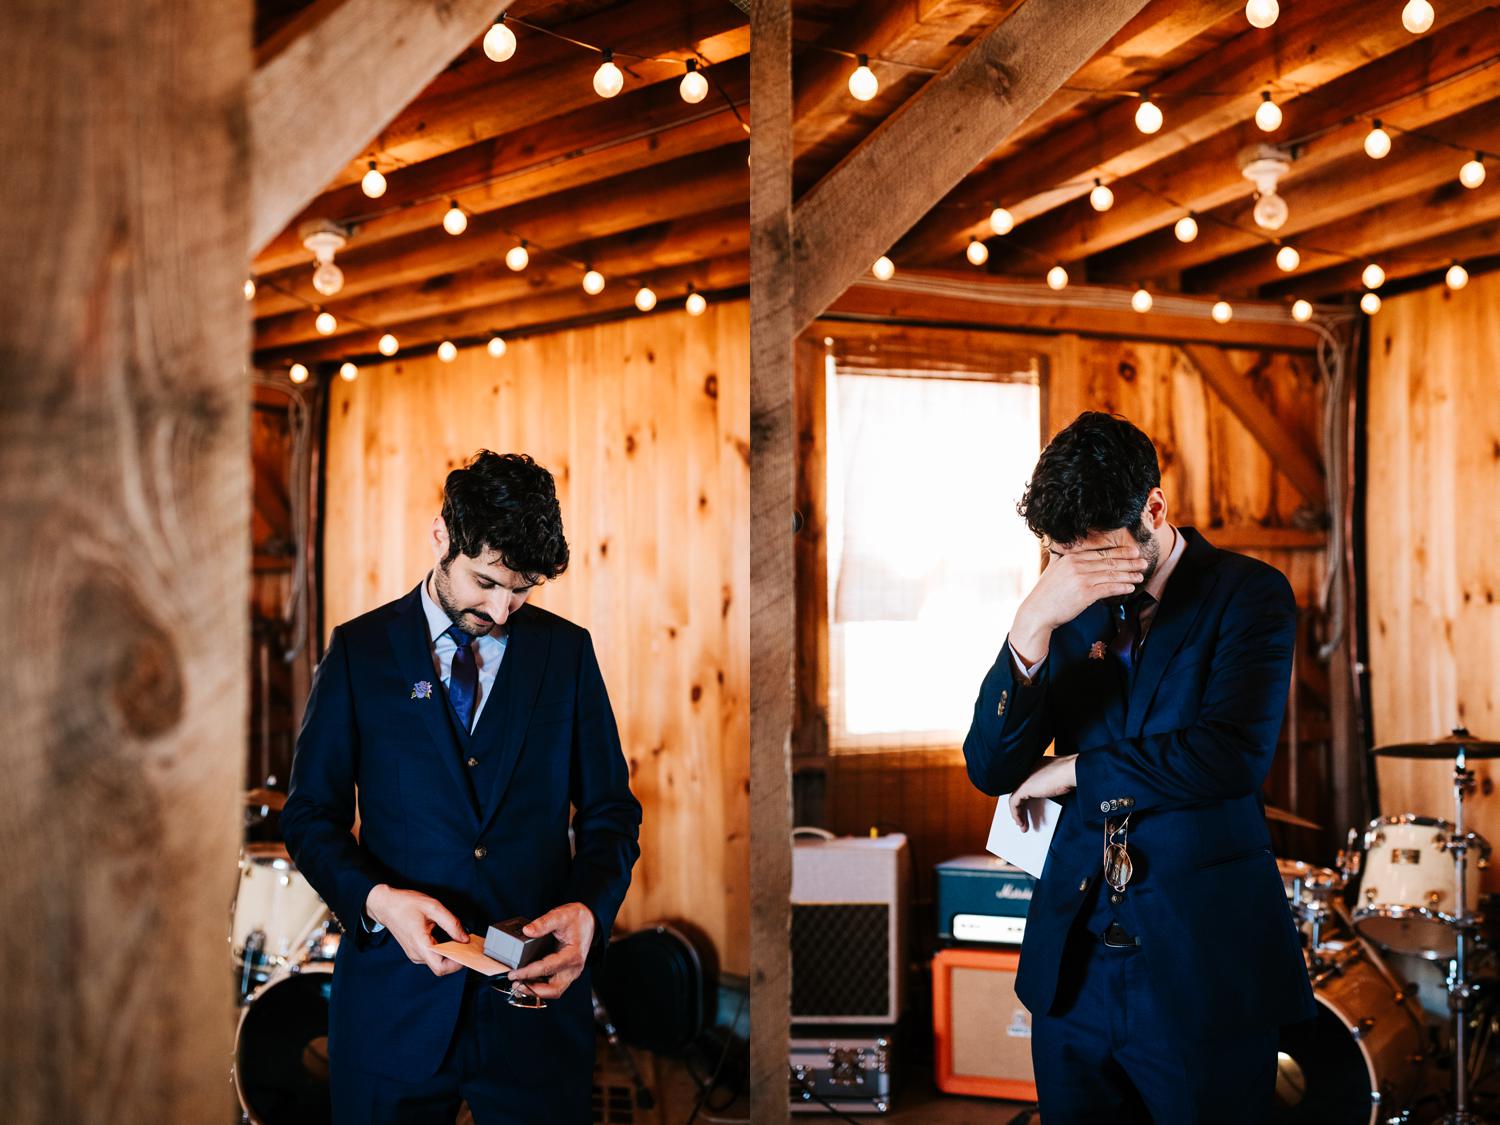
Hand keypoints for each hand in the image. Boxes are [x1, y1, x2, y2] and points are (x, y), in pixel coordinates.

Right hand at [365, 884, 467, 976]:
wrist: (385, 905)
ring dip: (450, 954)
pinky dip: (443, 951)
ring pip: (437, 962)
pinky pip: (432, 956)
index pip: (441, 968)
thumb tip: (464, 938)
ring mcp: (414, 954)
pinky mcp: (414, 951)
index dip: (457, 964)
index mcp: (420, 944)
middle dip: (457, 958)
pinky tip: (449, 940)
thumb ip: (451, 923)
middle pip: (441, 967)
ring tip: (459, 940)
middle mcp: (416, 954)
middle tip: (467, 944)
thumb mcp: (433, 907)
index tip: (468, 953)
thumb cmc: (406, 904)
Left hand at [504, 903, 596, 1000]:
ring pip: (553, 991)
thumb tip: (527, 931)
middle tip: (516, 984)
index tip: (513, 973)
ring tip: (519, 984)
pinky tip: (528, 981)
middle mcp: (573, 968)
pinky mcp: (567, 973)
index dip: (528, 972)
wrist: (589, 920)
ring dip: (536, 991)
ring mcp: (571, 973)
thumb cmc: (576, 919)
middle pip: (553, 989)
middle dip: (532, 990)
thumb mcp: (561, 915)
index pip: (547, 969)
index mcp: (573, 955)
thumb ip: (544, 923)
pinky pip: (553, 986)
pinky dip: (540, 987)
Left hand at [1009, 754, 1077, 829]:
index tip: (1028, 809)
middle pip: (1020, 792)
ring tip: (1023, 825)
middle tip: (1023, 820)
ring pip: (1016, 798)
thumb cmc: (1071, 774)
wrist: (1072, 771)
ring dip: (1018, 814)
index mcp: (1035, 765)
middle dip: (1021, 808)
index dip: (1025, 798)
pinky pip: (1014, 803)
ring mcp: (1024, 778)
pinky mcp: (1023, 787)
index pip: (1026, 784)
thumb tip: (1046, 801)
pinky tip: (1021, 822)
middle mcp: (1027, 770)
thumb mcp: (1058, 780)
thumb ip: (1049, 786)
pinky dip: (1016, 814)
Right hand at [1010, 544, 1146, 663]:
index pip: (1101, 552)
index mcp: (1070, 557)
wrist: (1037, 612)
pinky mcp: (1085, 594)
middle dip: (1129, 562)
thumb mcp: (1053, 569)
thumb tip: (1064, 549)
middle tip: (1143, 562)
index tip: (1132, 551)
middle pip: (1109, 561)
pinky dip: (1122, 587)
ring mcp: (1081, 579)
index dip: (1119, 551)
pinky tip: (1130, 588)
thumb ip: (1062, 558)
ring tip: (1140, 575)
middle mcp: (1077, 565)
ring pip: (1112, 574)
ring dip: (1129, 575)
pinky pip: (1109, 588)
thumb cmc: (1045, 594)